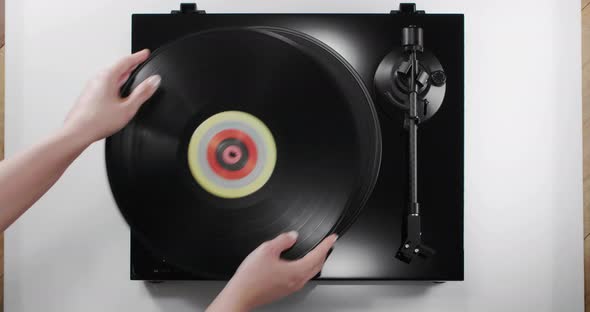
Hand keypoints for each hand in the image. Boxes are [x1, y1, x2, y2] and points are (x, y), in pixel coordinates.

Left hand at [63, 49, 160, 144]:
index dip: (138, 57)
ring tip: (131, 77)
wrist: (77, 132)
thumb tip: (154, 81)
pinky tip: (118, 92)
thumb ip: (142, 93)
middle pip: (117, 68)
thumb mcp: (128, 108)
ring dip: (122, 75)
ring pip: (110, 76)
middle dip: (130, 65)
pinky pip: (104, 84)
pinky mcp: (89, 95)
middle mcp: (97, 79)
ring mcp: (92, 87)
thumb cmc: (97, 121)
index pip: (126, 61)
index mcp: (107, 77)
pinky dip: (114, 83)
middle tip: (139, 63)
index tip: (145, 53)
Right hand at [207, 232, 337, 311]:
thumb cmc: (251, 277)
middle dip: (324, 253)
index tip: (332, 238)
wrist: (240, 294)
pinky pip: (301, 277)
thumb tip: (292, 236)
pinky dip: (306, 268)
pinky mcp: (285, 290)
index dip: (326, 245)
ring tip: (316, 252)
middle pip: (317, 266)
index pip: (317, 256)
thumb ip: (282, 240)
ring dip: (316, 261)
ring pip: (310, 273)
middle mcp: (296, 281)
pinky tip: (299, 263)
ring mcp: (291, 287)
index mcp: (296, 271)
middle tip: (327, 244)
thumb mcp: (266, 250)